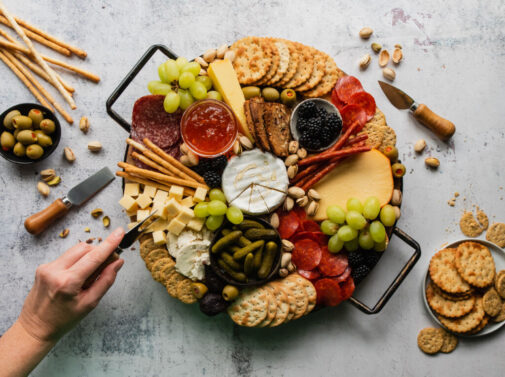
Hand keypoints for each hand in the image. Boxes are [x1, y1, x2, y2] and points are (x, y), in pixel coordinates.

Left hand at [18, 227, 124, 341]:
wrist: (35, 328)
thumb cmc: (63, 320)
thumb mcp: (89, 304)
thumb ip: (105, 281)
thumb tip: (118, 262)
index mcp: (68, 282)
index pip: (94, 257)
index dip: (109, 243)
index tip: (120, 232)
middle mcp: (55, 271)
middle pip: (84, 248)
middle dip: (99, 251)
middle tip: (108, 263)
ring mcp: (46, 267)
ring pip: (75, 250)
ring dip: (88, 256)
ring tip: (90, 274)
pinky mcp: (43, 267)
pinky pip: (66, 257)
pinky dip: (76, 262)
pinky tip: (76, 277)